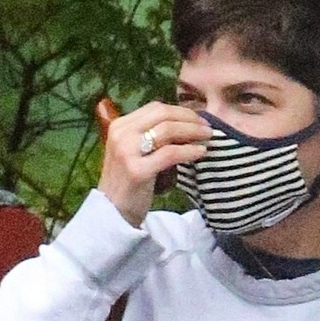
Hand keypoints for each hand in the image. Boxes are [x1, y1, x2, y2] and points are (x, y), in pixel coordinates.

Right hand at [98, 100, 212, 225]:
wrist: (112, 212)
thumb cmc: (127, 182)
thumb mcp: (132, 152)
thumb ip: (149, 135)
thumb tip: (183, 123)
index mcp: (120, 126)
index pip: (155, 108)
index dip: (180, 111)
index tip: (197, 119)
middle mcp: (121, 134)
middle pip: (163, 115)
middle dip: (190, 118)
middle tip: (207, 127)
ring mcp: (128, 152)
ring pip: (168, 131)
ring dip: (193, 131)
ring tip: (207, 137)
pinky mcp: (138, 171)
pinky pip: (170, 154)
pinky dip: (189, 151)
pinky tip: (201, 152)